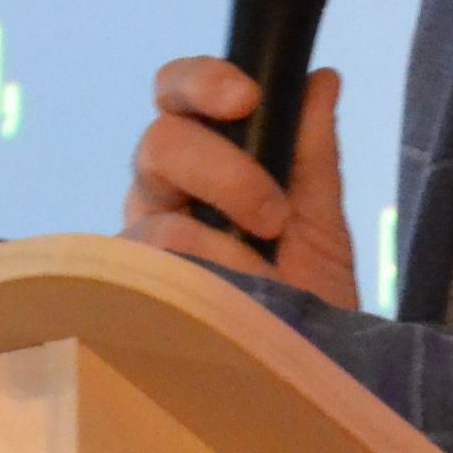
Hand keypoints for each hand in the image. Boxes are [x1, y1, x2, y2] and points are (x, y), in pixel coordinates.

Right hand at [121, 61, 360, 310]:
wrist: (307, 373)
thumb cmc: (310, 296)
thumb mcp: (322, 221)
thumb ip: (315, 152)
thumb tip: (320, 79)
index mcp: (200, 158)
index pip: (175, 93)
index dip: (200, 82)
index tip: (248, 97)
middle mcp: (160, 194)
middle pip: (159, 142)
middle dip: (225, 170)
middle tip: (275, 215)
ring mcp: (139, 246)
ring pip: (156, 213)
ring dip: (223, 241)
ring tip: (266, 276)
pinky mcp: (130, 295)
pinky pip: (156, 269)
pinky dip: (209, 278)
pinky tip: (236, 300)